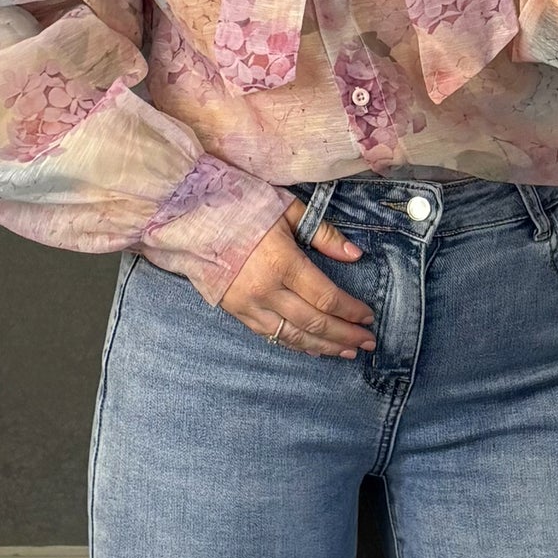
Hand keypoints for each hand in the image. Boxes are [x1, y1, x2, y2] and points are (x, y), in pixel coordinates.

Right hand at [220, 202, 376, 356]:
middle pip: (313, 322)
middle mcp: (265, 289)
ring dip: (323, 347)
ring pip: (292, 336)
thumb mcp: (287, 209)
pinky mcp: (235, 311)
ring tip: (346, 352)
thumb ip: (324, 234)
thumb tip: (355, 256)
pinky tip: (311, 349)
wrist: (188, 217)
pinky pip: (270, 335)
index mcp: (282, 261)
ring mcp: (248, 304)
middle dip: (344, 335)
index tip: (368, 317)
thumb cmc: (240, 205)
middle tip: (368, 342)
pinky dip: (294, 344)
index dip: (350, 311)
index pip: (326, 297)